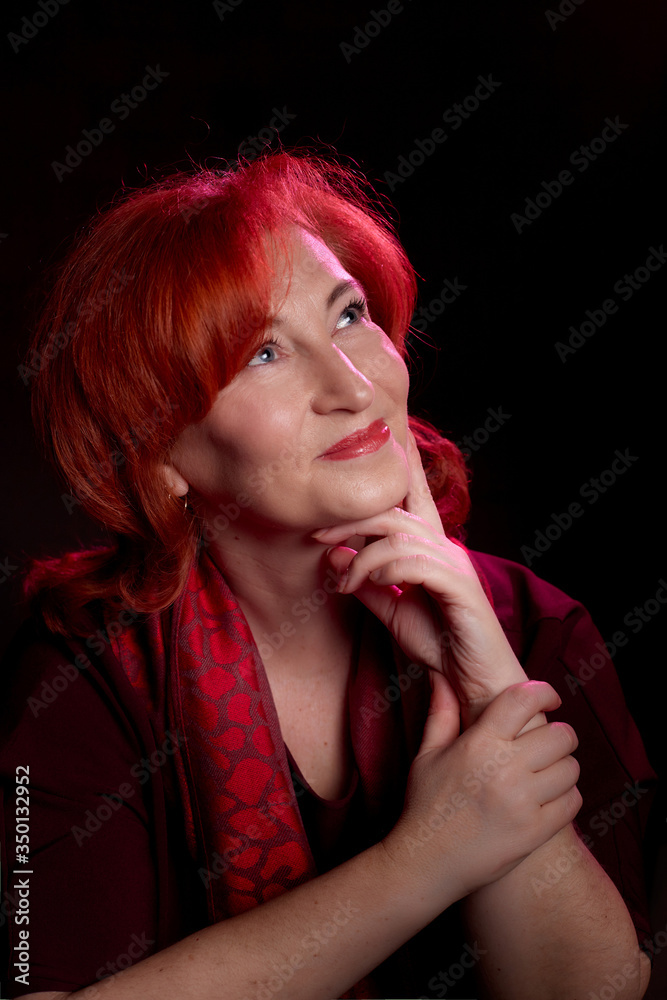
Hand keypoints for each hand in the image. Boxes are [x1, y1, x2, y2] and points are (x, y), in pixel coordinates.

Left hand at [311, 430, 528, 724]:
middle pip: (392, 515)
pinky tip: (373, 584)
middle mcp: (444, 548)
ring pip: (399, 538)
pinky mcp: (460, 586)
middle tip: (318, 539)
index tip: (344, 495)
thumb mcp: (391, 610)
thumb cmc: (438, 642)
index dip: (381, 488)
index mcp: (430, 548)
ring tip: (346, 583)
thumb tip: (332, 554)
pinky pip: (417, 563)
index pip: (407, 503)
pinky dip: (387, 570)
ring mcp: (454, 564)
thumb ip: (365, 582)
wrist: (473, 679)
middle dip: (350, 523)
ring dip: (362, 559)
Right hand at [382, 677, 581, 906]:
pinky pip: (572, 802)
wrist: (426, 863)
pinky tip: (549, 797)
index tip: (548, 697)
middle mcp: (504, 769)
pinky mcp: (535, 832)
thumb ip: (441, 713)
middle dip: (559, 734)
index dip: (544, 691)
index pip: (524, 699)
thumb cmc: (425, 805)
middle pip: (559, 735)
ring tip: (548, 770)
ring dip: (563, 766)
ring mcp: (522, 802)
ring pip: (570, 768)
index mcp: (479, 743)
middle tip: (549, 742)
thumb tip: (442, 678)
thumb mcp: (427, 754)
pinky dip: (566, 796)